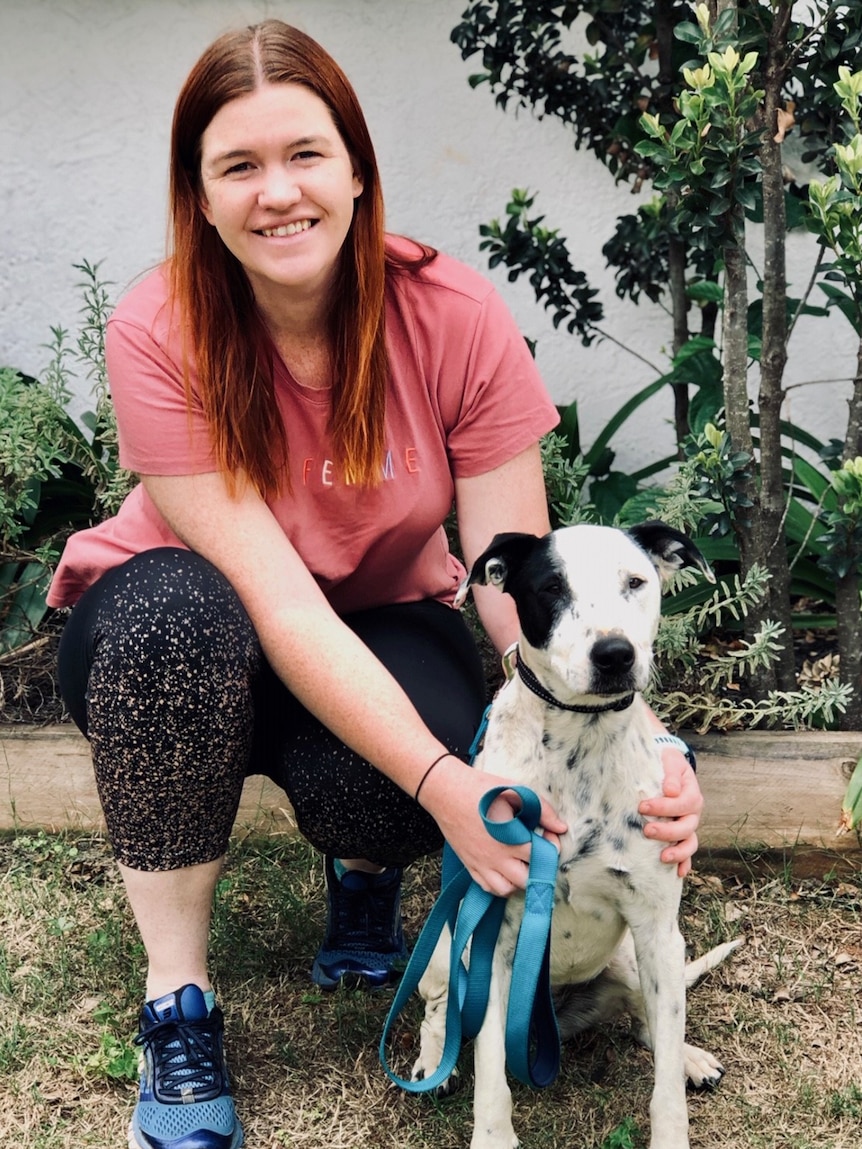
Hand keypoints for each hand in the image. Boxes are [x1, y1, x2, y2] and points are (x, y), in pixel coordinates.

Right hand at [418, 756, 566, 895]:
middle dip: (537, 868)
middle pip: (527, 880)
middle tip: (537, 852)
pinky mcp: (470, 865)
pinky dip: (499, 885)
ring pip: (507, 889)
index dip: (552, 846)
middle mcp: (498, 858)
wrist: (446, 792)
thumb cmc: (482, 789)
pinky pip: (488, 888)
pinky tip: (504, 870)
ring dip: (518, 881)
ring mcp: (482, 864)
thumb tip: (562, 827)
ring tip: (521, 863)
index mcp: (512, 840)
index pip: (543, 857)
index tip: (549, 834)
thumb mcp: (516, 791)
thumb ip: (542, 810)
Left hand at [638, 749, 702, 877]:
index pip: (682, 803)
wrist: (667, 767)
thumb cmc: (666, 764)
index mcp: (691, 794)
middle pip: (686, 827)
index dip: (664, 807)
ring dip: (678, 852)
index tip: (642, 806)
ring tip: (663, 857)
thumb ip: (670, 773)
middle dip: (667, 832)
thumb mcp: (669, 761)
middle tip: (647, 830)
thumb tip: (670, 790)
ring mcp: (688, 826)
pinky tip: (678, 873)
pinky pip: (687, 853)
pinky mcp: (681, 836)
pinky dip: (684, 863)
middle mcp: (693, 813)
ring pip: (689, 843)